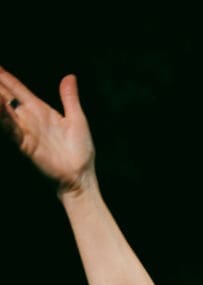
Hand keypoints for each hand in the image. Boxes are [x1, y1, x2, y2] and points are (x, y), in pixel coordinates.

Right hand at [0, 67, 94, 193]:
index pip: (17, 89)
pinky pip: (12, 129)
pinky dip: (4, 117)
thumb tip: (70, 77)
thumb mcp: (77, 119)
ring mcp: (26, 131)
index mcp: (40, 110)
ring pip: (4, 111)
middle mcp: (29, 119)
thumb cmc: (81, 152)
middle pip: (5, 97)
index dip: (5, 77)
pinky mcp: (26, 145)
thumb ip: (69, 98)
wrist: (81, 176)